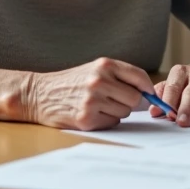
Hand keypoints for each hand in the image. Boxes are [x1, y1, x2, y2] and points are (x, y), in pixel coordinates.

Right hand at [22, 57, 154, 130]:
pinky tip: (92, 114)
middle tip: (115, 100)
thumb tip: (149, 93)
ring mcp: (92, 101)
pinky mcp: (87, 119)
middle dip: (130, 102)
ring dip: (116, 111)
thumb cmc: (71, 83)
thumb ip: (120, 76)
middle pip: (135, 98)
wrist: (39, 95)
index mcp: (104, 65)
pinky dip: (106, 121)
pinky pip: (112, 123)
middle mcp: (99, 81)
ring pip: (125, 112)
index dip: (148, 88)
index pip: (139, 76)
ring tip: (98, 105)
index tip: (150, 94)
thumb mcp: (94, 69)